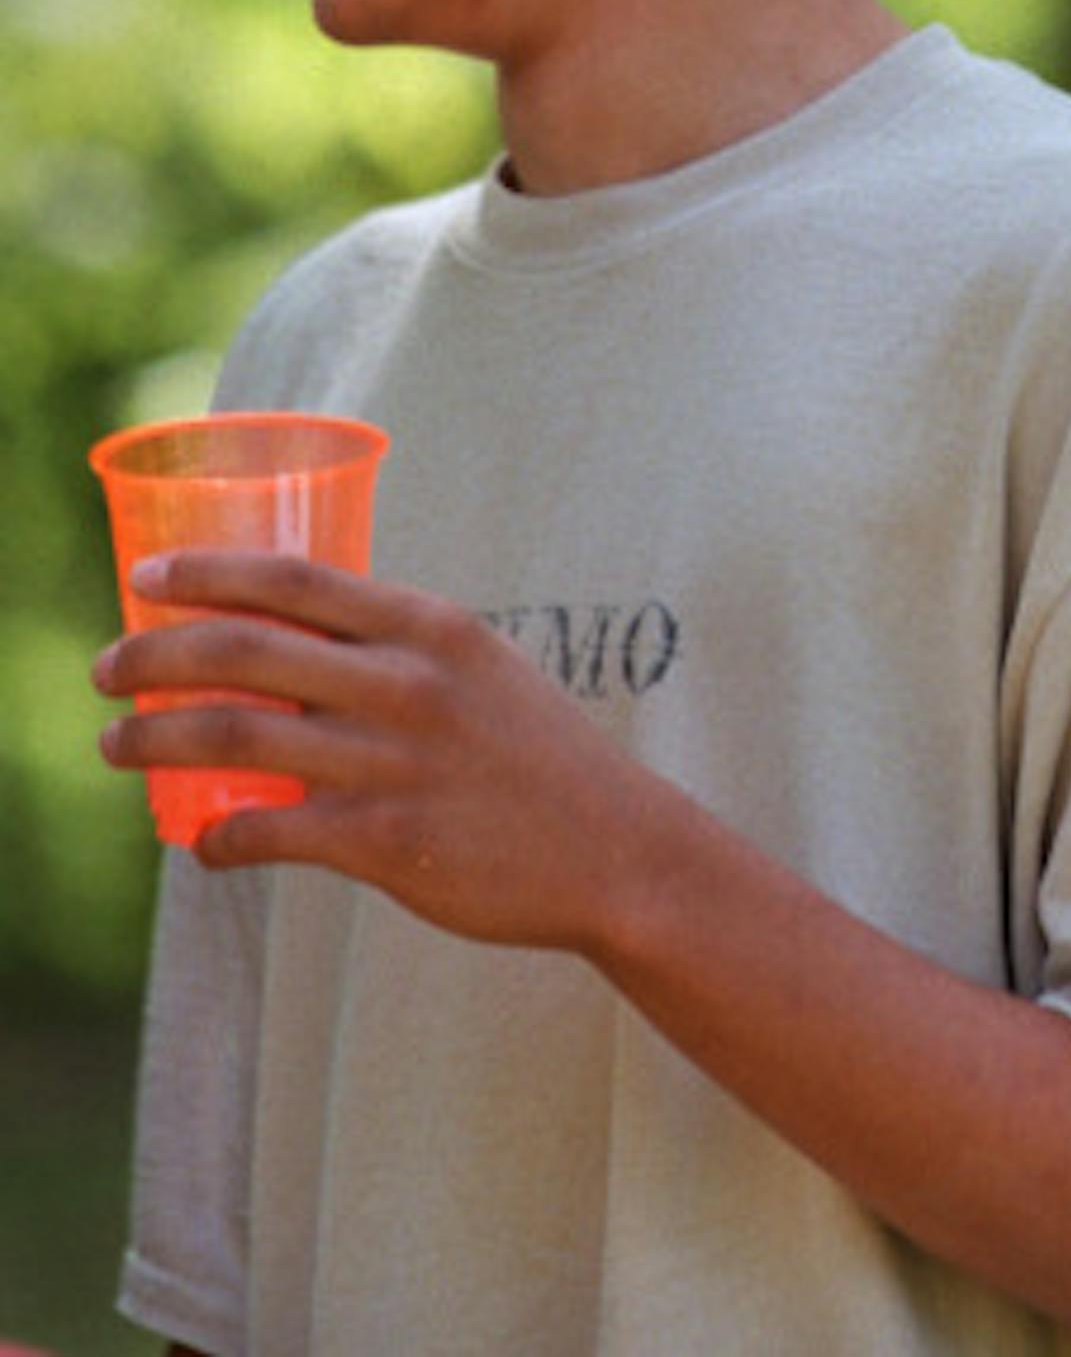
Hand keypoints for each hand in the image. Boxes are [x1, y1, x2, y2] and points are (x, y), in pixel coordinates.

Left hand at [93, 553, 647, 946]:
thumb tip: (298, 648)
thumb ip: (396, 651)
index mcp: (428, 628)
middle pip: (246, 651)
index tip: (146, 575)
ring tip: (115, 745)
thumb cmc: (538, 757)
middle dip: (155, 654)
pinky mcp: (389, 845)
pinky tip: (202, 842)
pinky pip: (272, 833)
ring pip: (238, 738)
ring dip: (157, 739)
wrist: (616, 849)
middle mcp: (407, 684)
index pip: (294, 580)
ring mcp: (395, 764)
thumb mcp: (478, 669)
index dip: (208, 572)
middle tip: (105, 667)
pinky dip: (219, 838)